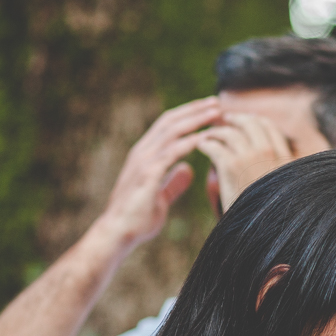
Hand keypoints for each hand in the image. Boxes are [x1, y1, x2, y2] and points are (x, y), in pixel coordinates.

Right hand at [92, 97, 221, 248]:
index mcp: (145, 155)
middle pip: (170, 121)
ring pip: (171, 131)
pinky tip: (204, 137)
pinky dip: (188, 143)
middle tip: (217, 101)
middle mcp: (142, 152)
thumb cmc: (137, 218)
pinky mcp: (147, 175)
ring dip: (196, 120)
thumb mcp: (161, 197)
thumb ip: (173, 182)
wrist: (117, 233)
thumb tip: (188, 170)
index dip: (189, 114)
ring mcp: (143, 161)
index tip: (209, 109)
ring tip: (216, 113)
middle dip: (195, 109)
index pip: (168, 125)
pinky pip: (170, 153)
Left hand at [197, 113, 294, 211]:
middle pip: (248, 123)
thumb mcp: (281, 190)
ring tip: (207, 136)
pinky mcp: (230, 165)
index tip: (241, 121)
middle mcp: (269, 152)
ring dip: (216, 132)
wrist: (261, 233)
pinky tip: (201, 146)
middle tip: (221, 121)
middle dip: (233, 119)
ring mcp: (250, 157)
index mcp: (284, 157)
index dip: (252, 119)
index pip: (268, 126)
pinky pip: (214, 145)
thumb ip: (274, 171)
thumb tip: (264, 160)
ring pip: (229, 132)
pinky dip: (205, 143)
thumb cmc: (269, 218)